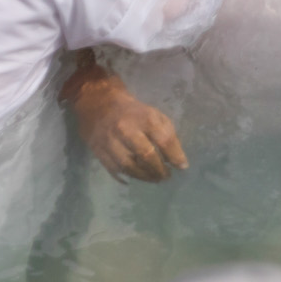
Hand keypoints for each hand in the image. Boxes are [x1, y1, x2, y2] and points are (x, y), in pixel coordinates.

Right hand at [64, 61, 186, 181]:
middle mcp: (126, 129)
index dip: (175, 156)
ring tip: (154, 178)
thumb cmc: (134, 112)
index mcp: (144, 118)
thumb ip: (167, 135)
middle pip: (145, 156)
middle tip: (166, 176)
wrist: (100, 103)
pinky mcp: (98, 150)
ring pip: (129, 166)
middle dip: (159, 170)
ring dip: (144, 176)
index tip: (182, 167)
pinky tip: (136, 177)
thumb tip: (178, 161)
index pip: (164, 141)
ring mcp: (110, 141)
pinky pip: (114, 169)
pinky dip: (127, 176)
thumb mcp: (155, 115)